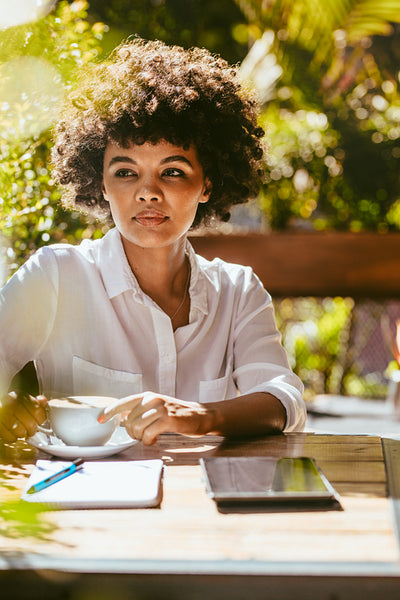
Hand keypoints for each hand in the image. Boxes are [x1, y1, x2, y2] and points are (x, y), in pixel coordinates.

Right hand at [0, 392, 47, 442]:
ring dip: (22, 434)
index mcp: (20, 396)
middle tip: (31, 430)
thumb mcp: (23, 400)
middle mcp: (11, 403)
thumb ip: (35, 402)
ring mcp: (3, 413)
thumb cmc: (10, 406)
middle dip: (32, 429)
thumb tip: (43, 401)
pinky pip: (8, 436)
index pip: (37, 409)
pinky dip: (12, 438)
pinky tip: (12, 434)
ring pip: (19, 430)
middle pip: (29, 422)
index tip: (40, 421)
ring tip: (22, 432)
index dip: (41, 419)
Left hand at [98, 392, 212, 444]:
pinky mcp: (169, 419)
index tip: (99, 420)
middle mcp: (153, 399)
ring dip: (141, 437)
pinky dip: (149, 441)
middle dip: (132, 433)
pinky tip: (155, 440)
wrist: (200, 415)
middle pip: (129, 421)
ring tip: (149, 437)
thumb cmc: (177, 414)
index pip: (123, 402)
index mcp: (148, 396)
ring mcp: (161, 409)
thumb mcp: (157, 407)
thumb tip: (122, 419)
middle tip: (143, 435)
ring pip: (137, 428)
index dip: (109, 412)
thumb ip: (141, 410)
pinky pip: (149, 434)